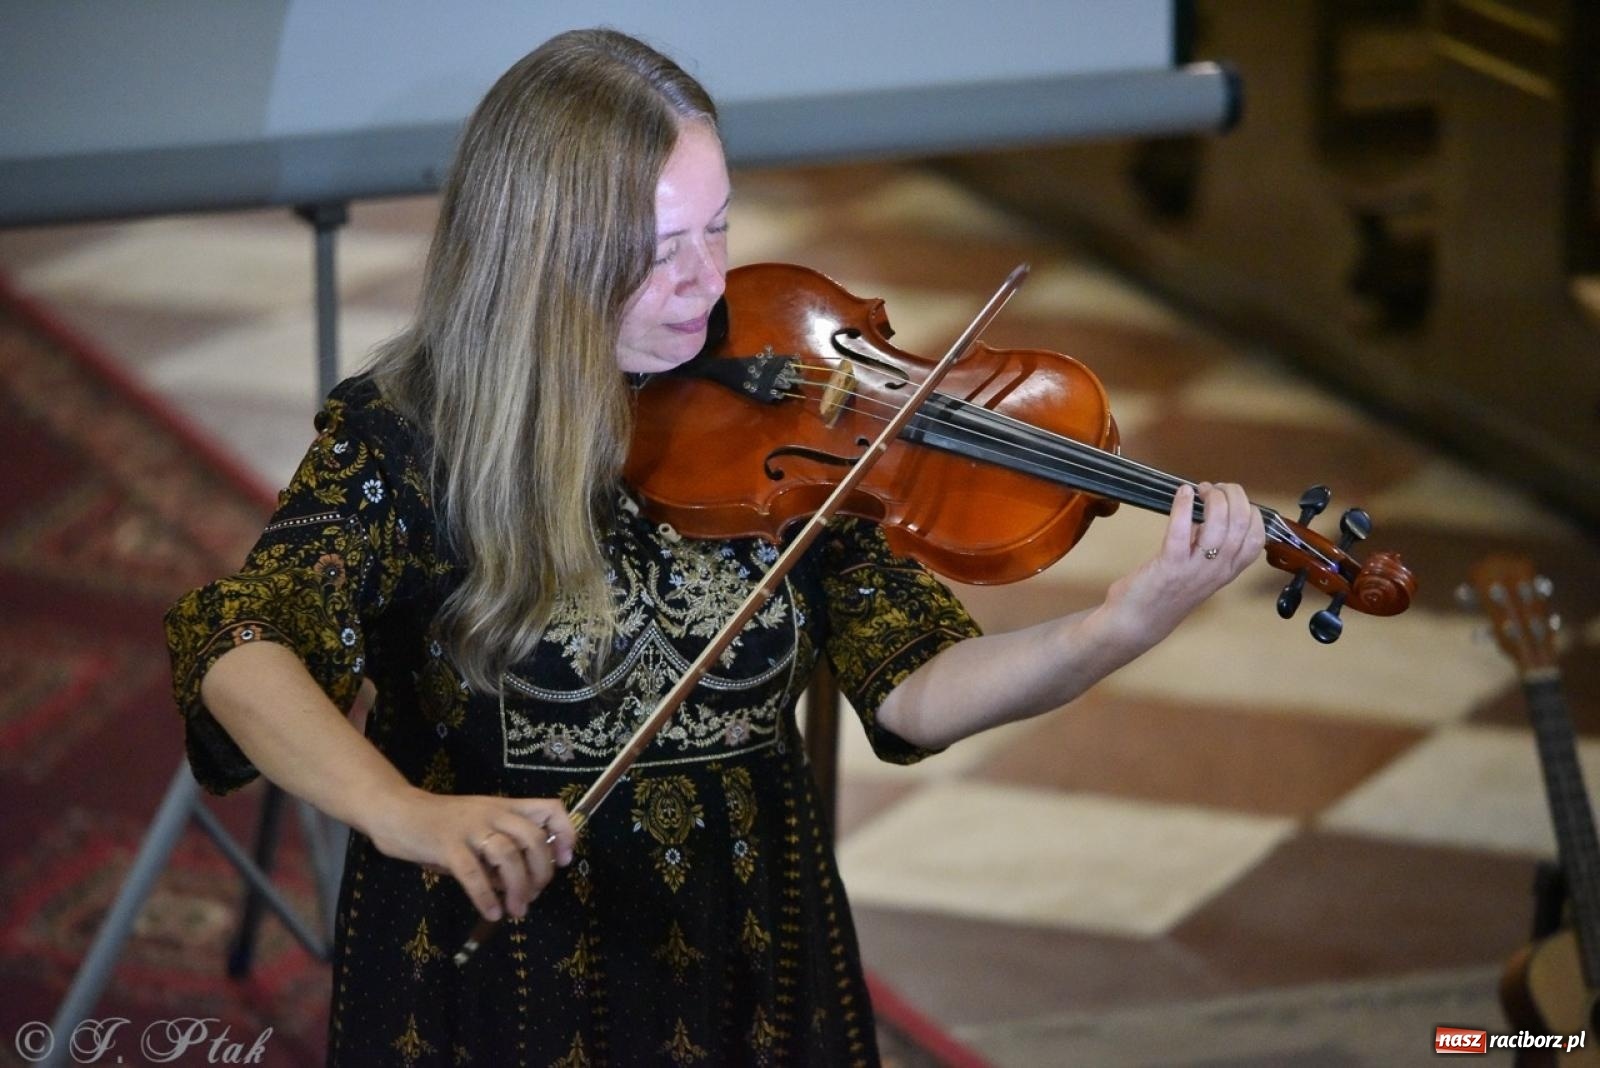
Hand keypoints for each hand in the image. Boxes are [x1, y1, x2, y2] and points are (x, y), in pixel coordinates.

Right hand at [365, 788, 576, 920]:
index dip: (565, 832)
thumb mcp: (479, 827)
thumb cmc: (441, 825)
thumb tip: (523, 885)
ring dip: (517, 887)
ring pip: (508, 855)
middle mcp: (492, 813)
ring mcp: (469, 827)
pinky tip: (491, 912)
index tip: (565, 859)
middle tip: (535, 895)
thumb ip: (501, 849)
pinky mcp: (446, 845)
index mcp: (505, 807)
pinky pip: (472, 873)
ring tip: (517, 910)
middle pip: (533, 837)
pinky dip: (485, 896)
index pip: (550, 808)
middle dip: (542, 871)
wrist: (397, 812)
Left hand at [1101, 481, 1265, 645]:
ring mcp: (1195, 569)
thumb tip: (1210, 515)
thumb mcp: (1197, 573)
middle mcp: (1218, 570)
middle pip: (1242, 524)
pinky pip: (1182, 531)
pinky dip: (1183, 507)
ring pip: (1220, 526)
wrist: (1135, 624)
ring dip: (1213, 499)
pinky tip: (1182, 493)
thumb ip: (1208, 549)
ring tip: (1200, 490)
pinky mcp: (1170, 565)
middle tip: (1214, 488)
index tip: (1230, 499)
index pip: (1257, 537)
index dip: (1249, 510)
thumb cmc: (1163, 595)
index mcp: (1227, 571)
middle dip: (1233, 496)